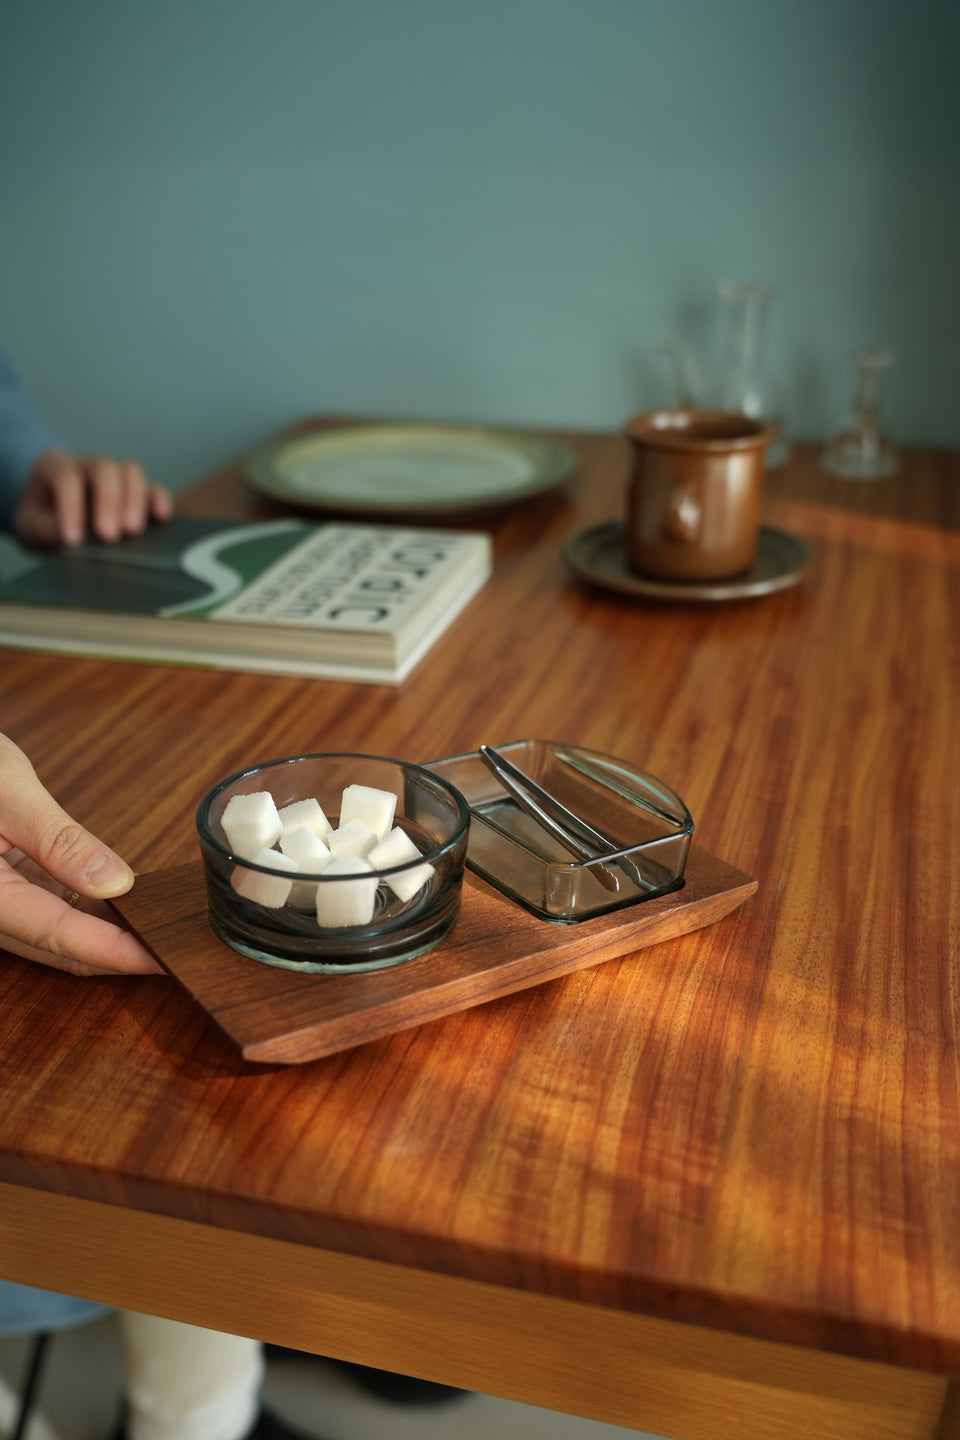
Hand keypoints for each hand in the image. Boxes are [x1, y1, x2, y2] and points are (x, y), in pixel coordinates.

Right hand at [0, 733, 162, 976]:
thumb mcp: (6, 790)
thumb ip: (59, 840)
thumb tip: (115, 883)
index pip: (56, 934)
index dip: (113, 952)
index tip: (160, 959)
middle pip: (54, 946)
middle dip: (113, 951)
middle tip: (171, 948)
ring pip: (49, 933)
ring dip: (99, 932)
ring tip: (155, 925)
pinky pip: (40, 910)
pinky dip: (80, 910)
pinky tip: (119, 902)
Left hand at [13, 447, 173, 548]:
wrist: (52, 517)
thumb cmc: (42, 518)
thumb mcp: (31, 525)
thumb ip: (47, 529)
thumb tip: (74, 538)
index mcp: (55, 467)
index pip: (66, 478)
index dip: (71, 507)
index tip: (73, 539)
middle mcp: (88, 465)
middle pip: (104, 468)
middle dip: (109, 500)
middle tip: (109, 535)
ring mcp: (115, 476)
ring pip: (131, 472)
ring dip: (135, 501)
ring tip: (133, 531)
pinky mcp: (137, 492)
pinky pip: (153, 488)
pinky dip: (160, 500)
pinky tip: (162, 517)